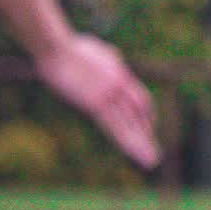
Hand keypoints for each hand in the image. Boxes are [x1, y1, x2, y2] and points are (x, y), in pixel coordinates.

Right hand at [35, 33, 160, 169]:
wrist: (57, 47)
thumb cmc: (70, 47)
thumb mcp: (97, 49)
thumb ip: (109, 57)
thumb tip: (115, 57)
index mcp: (120, 74)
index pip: (140, 100)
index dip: (147, 117)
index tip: (149, 130)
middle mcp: (120, 85)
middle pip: (138, 115)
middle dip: (145, 136)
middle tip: (153, 155)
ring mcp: (109, 94)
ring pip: (129, 125)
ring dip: (140, 145)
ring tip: (150, 161)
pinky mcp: (96, 103)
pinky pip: (114, 127)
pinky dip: (125, 142)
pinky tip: (133, 153)